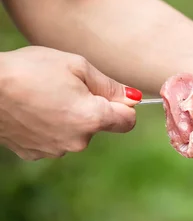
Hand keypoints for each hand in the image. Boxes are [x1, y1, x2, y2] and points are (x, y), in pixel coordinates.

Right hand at [0, 46, 141, 160]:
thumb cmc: (30, 70)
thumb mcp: (76, 66)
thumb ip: (110, 85)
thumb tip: (134, 98)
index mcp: (93, 118)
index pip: (128, 121)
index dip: (123, 106)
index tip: (111, 95)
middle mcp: (78, 141)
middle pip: (100, 126)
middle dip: (93, 109)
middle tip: (67, 88)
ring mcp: (55, 150)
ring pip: (76, 133)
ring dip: (70, 118)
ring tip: (45, 97)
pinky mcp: (35, 153)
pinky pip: (55, 139)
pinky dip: (50, 127)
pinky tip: (32, 111)